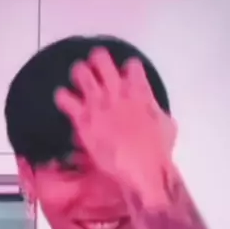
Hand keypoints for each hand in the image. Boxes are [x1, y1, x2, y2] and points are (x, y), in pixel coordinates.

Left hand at [54, 48, 176, 197]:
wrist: (140, 169)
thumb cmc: (157, 152)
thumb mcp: (166, 125)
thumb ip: (155, 110)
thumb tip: (151, 109)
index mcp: (139, 90)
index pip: (132, 65)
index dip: (129, 69)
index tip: (128, 76)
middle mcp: (116, 90)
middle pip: (101, 58)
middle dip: (98, 60)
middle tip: (97, 67)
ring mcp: (97, 103)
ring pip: (80, 72)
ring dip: (80, 74)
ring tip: (80, 81)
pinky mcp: (83, 118)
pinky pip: (64, 98)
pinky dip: (63, 98)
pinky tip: (66, 102)